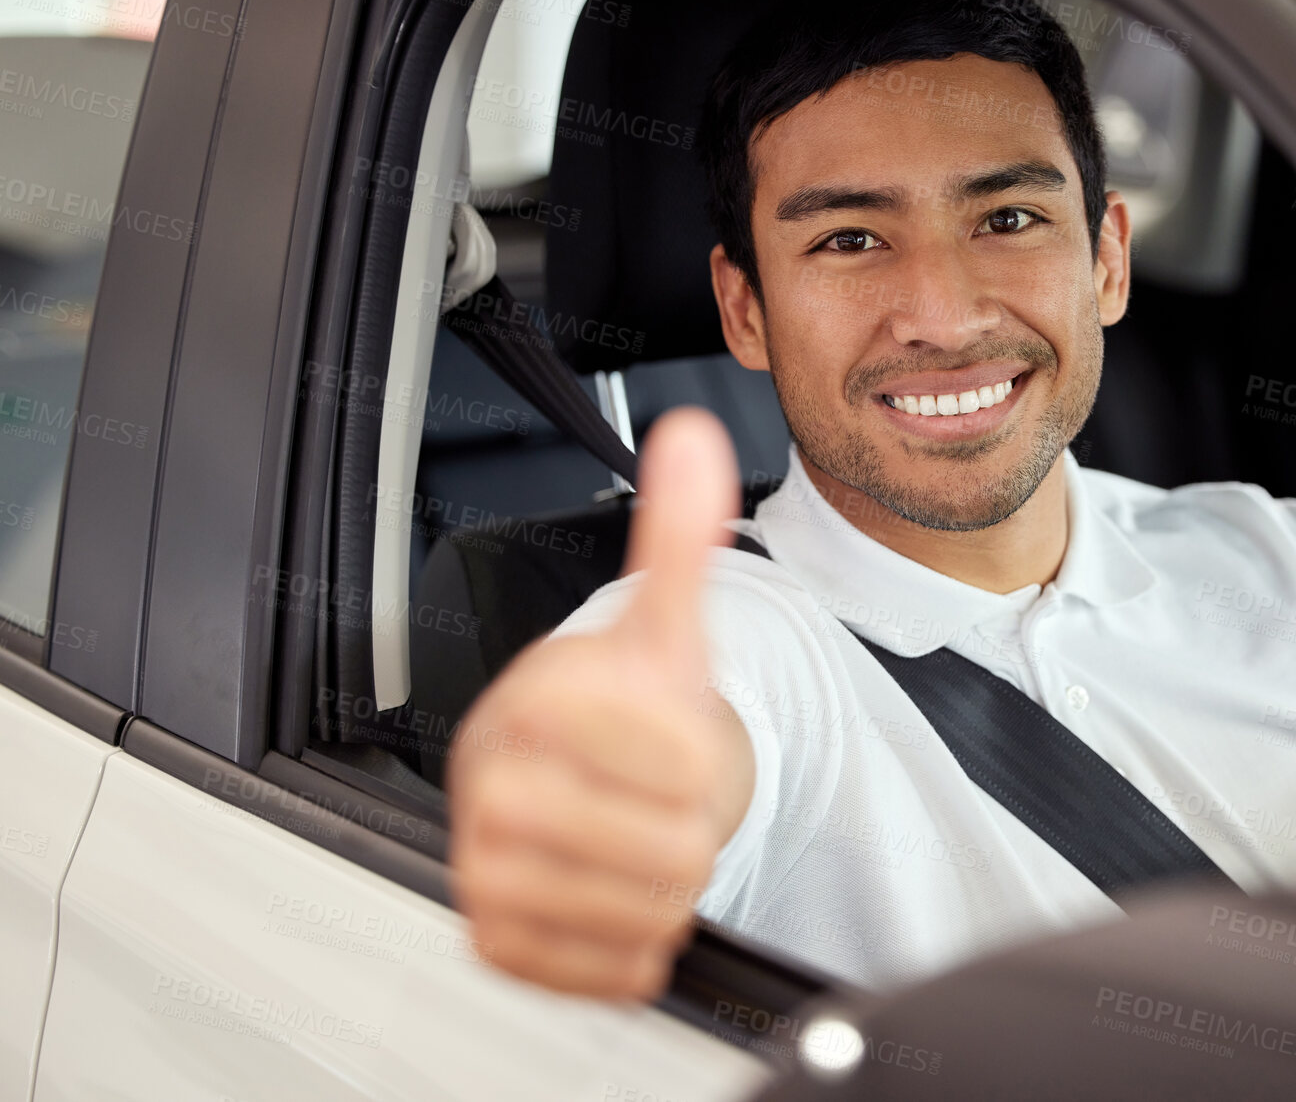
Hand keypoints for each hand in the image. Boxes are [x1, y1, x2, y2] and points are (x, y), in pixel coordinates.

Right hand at [448, 407, 750, 999]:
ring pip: (645, 910)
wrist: (587, 785)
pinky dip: (639, 944)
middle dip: (692, 829)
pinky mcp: (495, 938)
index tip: (674, 740)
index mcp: (531, 701)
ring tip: (643, 843)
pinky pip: (610, 968)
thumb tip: (691, 438)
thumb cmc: (628, 714)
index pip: (673, 756)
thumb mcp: (666, 626)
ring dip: (670, 887)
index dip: (701, 758)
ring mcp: (482, 867)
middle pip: (665, 845)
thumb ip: (678, 537)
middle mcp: (490, 786)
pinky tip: (620, 894)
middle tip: (664, 803)